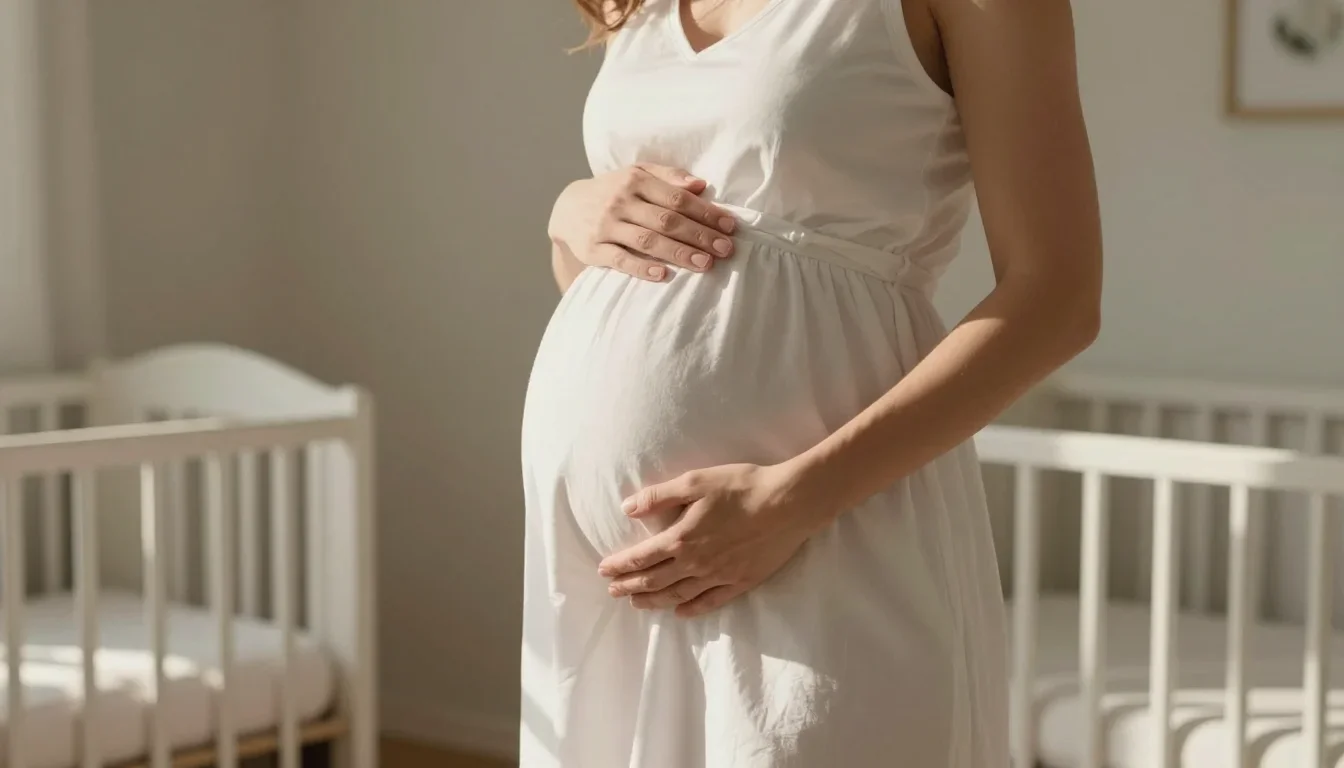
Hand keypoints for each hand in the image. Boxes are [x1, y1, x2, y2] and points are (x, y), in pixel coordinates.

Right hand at [548, 164, 737, 281]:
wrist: (567, 208)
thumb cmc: (613, 191)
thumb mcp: (636, 174)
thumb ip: (669, 177)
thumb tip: (701, 185)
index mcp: (635, 180)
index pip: (677, 198)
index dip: (705, 213)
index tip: (729, 227)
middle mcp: (620, 201)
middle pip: (666, 220)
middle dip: (699, 235)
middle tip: (725, 249)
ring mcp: (606, 226)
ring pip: (647, 241)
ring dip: (679, 253)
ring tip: (706, 264)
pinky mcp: (592, 249)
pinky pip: (620, 260)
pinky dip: (642, 268)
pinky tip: (664, 275)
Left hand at [598, 463, 830, 617]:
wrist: (788, 503)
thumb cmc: (741, 487)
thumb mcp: (695, 482)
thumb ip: (659, 497)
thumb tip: (627, 508)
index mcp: (681, 538)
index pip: (641, 557)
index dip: (620, 565)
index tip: (603, 570)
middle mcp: (695, 563)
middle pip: (654, 580)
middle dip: (629, 586)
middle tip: (612, 590)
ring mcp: (719, 576)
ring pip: (677, 595)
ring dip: (653, 601)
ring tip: (636, 603)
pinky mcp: (740, 582)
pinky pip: (710, 602)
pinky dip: (691, 610)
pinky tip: (681, 612)